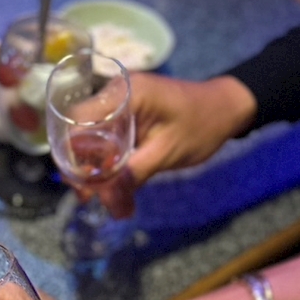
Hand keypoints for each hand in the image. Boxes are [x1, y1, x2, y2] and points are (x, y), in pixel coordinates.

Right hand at [77, 73, 257, 218]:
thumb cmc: (202, 126)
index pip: (79, 121)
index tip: (81, 185)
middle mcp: (116, 92)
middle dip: (79, 165)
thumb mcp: (166, 153)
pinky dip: (104, 158)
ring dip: (91, 165)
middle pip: (79, 129)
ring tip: (95, 196)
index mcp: (125, 93)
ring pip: (90, 135)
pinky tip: (108, 181)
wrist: (226, 109)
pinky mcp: (126, 113)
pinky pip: (105, 135)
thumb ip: (133, 175)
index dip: (73, 154)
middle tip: (87, 198)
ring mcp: (120, 102)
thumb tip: (109, 206)